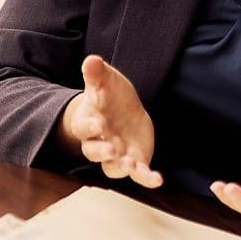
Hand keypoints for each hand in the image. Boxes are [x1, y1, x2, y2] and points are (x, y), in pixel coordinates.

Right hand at [60, 55, 160, 187]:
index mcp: (89, 121)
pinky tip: (157, 179)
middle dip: (102, 152)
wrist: (123, 109)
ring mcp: (116, 154)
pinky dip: (146, 178)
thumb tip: (91, 60)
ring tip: (131, 165)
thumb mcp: (105, 80)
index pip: (83, 128)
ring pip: (113, 168)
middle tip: (111, 150)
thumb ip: (97, 73)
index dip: (89, 128)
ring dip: (122, 168)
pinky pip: (138, 174)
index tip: (99, 125)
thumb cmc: (109, 95)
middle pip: (93, 152)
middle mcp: (99, 142)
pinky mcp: (134, 160)